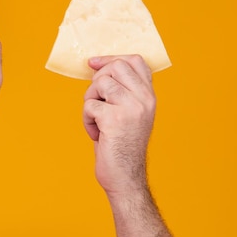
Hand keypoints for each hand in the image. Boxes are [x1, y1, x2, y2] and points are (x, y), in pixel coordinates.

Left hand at [83, 55, 155, 197]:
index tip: (94, 64)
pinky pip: (90, 105)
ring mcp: (132, 108)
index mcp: (149, 96)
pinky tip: (96, 134)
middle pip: (115, 67)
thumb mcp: (128, 112)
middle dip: (97, 81)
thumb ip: (122, 90)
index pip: (135, 61)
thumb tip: (97, 67)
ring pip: (100, 83)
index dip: (111, 59)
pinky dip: (86, 120)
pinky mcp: (115, 119)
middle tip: (96, 101)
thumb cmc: (121, 145)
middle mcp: (145, 99)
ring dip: (90, 100)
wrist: (125, 178)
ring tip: (96, 119)